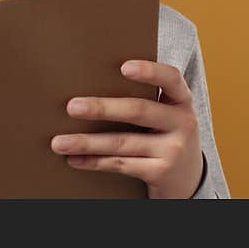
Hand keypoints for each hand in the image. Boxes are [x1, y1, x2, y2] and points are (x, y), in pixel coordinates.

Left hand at [50, 60, 203, 198]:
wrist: (189, 180)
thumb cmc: (167, 136)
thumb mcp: (168, 115)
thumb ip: (146, 98)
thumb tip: (93, 83)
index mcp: (182, 101)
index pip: (171, 78)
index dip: (149, 71)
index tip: (123, 67)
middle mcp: (183, 123)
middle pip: (138, 111)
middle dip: (102, 108)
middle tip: (72, 107)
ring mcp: (173, 150)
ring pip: (122, 143)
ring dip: (87, 142)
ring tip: (59, 142)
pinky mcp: (161, 173)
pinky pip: (121, 164)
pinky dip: (94, 162)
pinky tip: (75, 159)